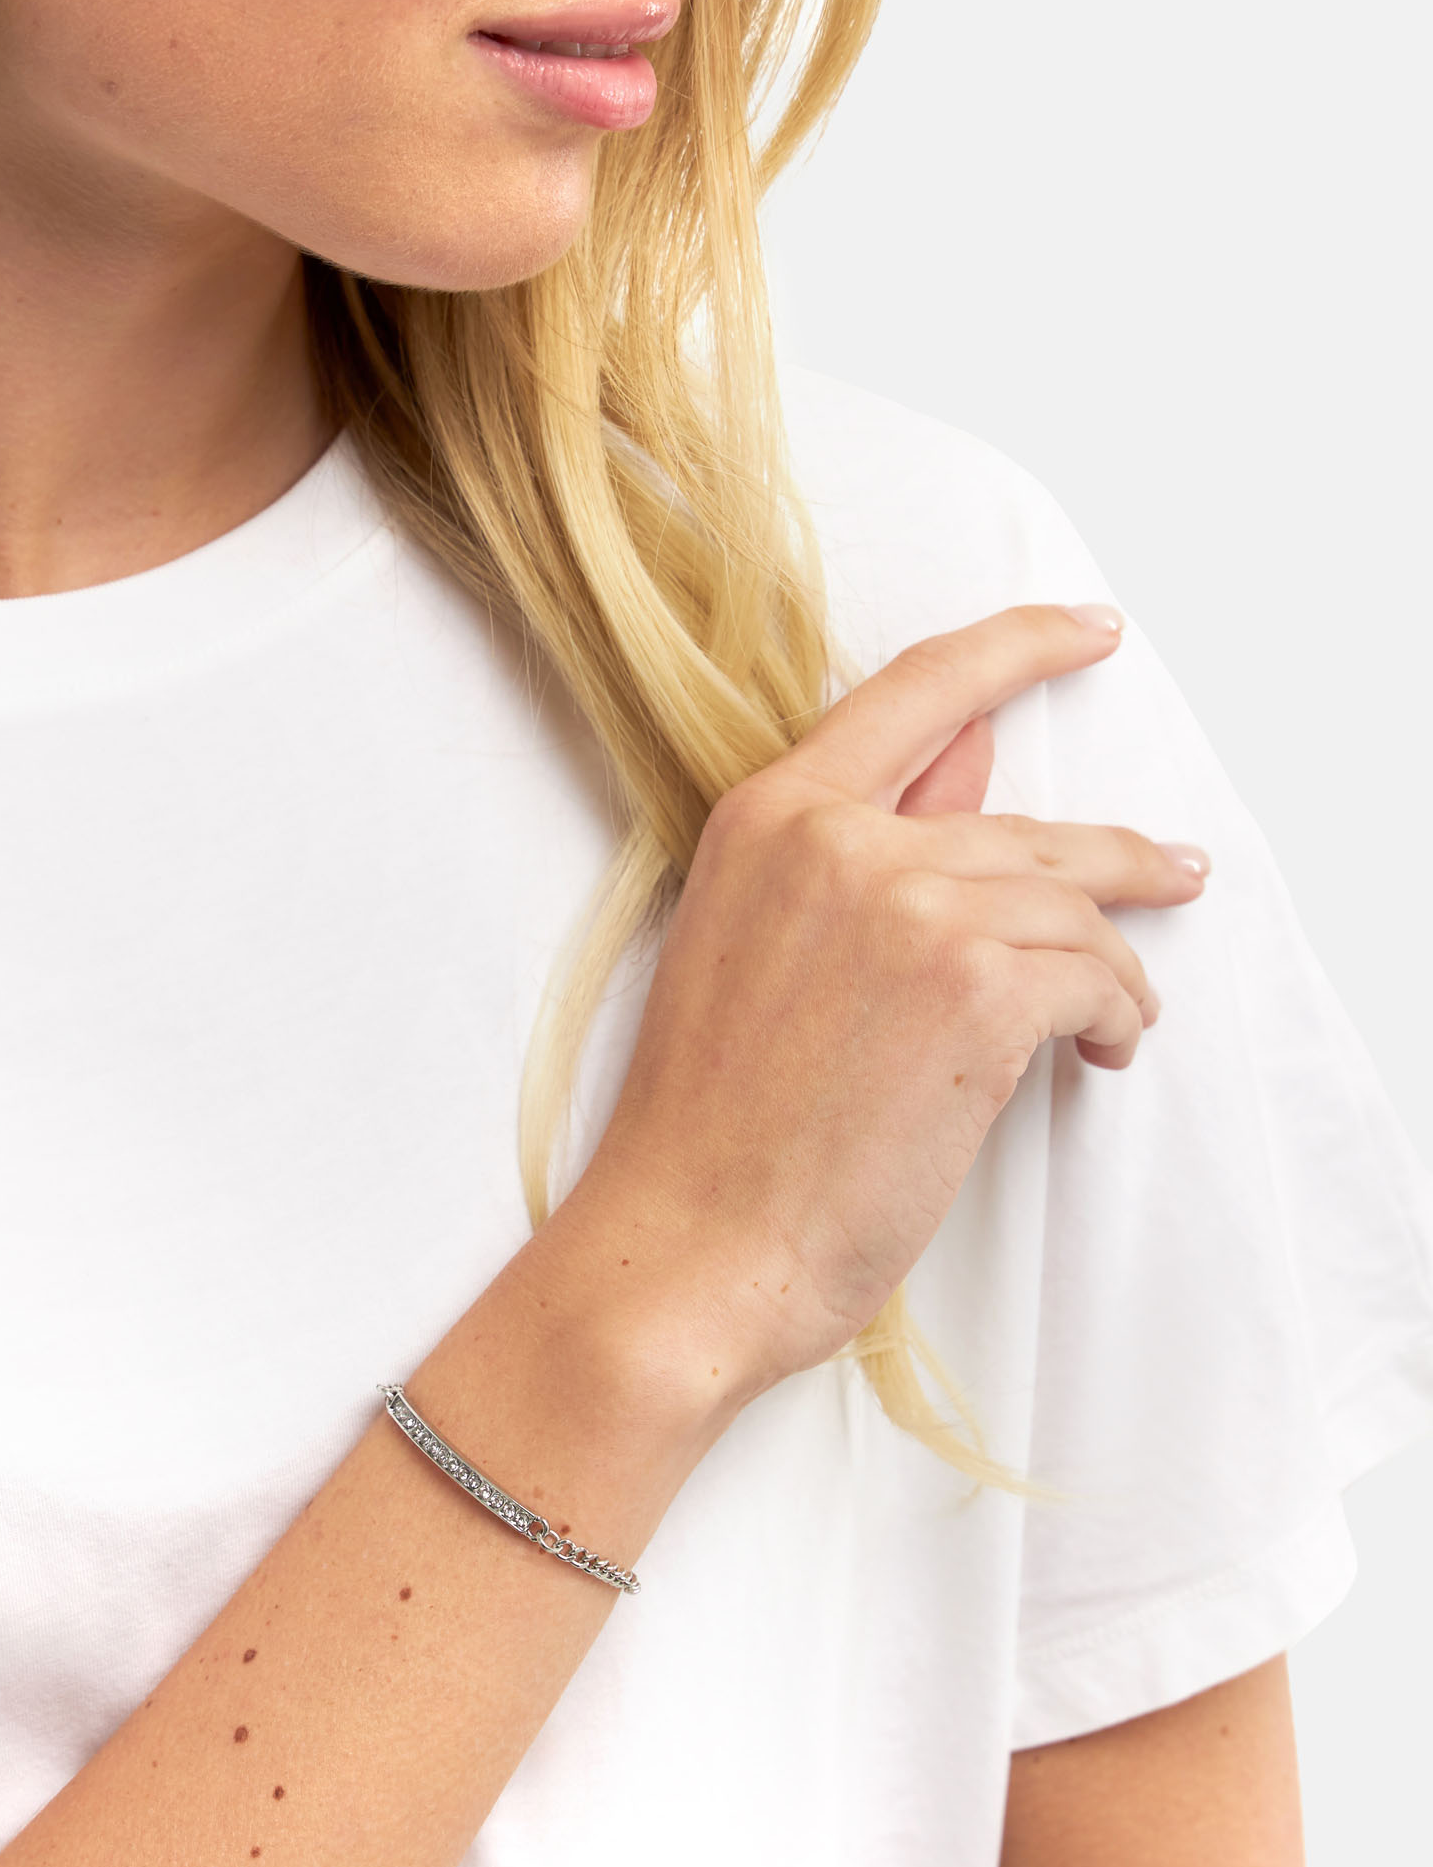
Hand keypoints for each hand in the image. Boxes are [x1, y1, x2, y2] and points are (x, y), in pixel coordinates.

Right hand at [563, 603, 1209, 1410]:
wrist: (692, 1238)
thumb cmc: (712, 1120)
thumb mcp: (759, 945)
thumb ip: (864, 845)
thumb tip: (971, 762)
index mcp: (768, 818)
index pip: (916, 691)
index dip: (1015, 647)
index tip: (1082, 628)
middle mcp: (838, 839)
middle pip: (1025, 822)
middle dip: (1121, 857)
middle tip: (1174, 872)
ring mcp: (908, 906)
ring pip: (1070, 903)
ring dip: (1110, 966)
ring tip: (1114, 1017)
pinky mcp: (974, 988)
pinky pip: (1095, 974)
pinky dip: (1118, 1014)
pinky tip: (1102, 1050)